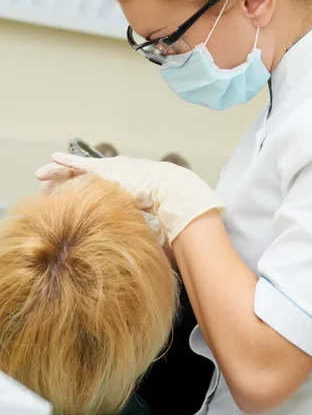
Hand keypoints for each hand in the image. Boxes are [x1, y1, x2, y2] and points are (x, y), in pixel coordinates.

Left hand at [35, 154, 223, 244]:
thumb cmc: (160, 212)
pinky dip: (65, 161)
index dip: (72, 199)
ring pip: (75, 173)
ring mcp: (107, 172)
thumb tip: (135, 256)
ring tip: (40, 175)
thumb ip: (131, 236)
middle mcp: (109, 181)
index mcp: (114, 194)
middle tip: (45, 191)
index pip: (87, 196)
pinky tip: (52, 158)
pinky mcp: (105, 167)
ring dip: (57, 174)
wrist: (168, 192)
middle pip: (79, 183)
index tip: (58, 207)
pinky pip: (79, 164)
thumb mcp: (139, 226)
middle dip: (61, 186)